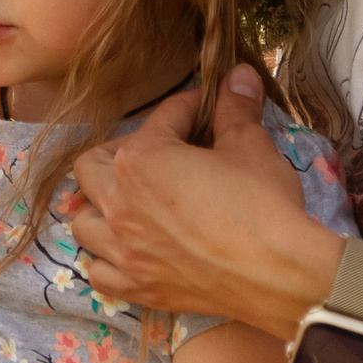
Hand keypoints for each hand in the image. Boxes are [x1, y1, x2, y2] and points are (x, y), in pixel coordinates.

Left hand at [71, 66, 337, 337]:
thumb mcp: (250, 146)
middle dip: (121, 152)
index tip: (204, 109)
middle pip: (91, 167)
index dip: (186, 108)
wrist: (279, 274)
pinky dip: (106, 259)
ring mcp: (124, 251)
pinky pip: (98, 272)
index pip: (159, 120)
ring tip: (131, 201)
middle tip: (157, 152)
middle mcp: (119, 205)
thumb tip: (239, 74)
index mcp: (140, 161)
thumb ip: (235, 108)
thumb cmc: (262, 206)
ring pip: (84, 222)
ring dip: (101, 207)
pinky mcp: (138, 287)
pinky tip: (129, 251)